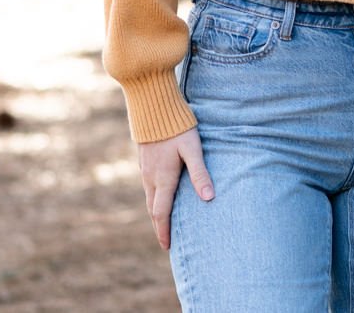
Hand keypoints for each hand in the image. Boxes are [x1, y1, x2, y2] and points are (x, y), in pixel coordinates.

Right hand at [138, 126, 214, 249]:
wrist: (152, 106)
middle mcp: (151, 177)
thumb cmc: (176, 127)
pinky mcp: (144, 159)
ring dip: (156, 212)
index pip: (162, 213)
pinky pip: (147, 185)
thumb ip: (200, 173)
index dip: (164, 231)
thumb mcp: (193, 149)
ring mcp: (145, 168)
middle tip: (166, 241)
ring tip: (163, 222)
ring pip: (149, 197)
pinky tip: (160, 194)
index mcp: (163, 179)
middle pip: (153, 209)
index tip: (167, 247)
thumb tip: (209, 199)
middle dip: (159, 226)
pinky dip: (153, 198)